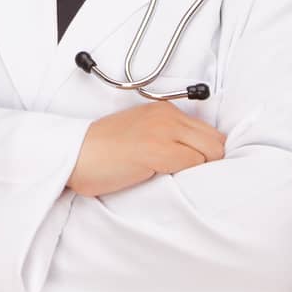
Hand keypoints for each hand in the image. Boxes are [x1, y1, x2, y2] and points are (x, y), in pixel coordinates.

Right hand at [66, 101, 226, 197]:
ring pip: (211, 153)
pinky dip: (187, 177)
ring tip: (177, 179)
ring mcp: (163, 131)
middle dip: (209, 163)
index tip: (195, 169)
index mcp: (164, 110)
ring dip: (199, 170)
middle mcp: (167, 116)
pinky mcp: (156, 149)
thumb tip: (199, 160)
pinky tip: (167, 180)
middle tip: (188, 178)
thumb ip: (168, 138)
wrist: (75, 155)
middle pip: (217, 142)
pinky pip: (194, 164)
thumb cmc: (103, 152)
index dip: (207, 154)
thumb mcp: (141, 134)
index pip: (210, 133)